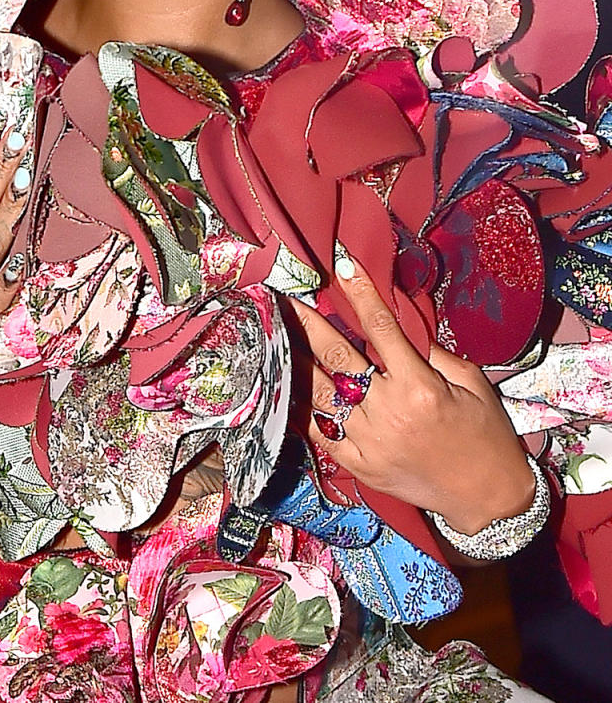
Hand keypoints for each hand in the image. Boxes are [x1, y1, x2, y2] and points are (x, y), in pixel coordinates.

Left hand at [295, 259, 533, 535]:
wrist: (488, 498)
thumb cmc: (486, 433)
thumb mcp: (472, 383)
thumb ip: (434, 352)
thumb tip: (398, 323)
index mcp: (420, 387)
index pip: (381, 328)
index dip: (361, 293)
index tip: (342, 265)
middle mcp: (388, 411)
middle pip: (337, 357)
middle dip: (308, 323)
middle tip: (284, 298)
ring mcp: (369, 441)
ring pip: (320, 392)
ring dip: (296, 361)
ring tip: (276, 336)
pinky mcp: (359, 464)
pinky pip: (320, 431)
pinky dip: (301, 407)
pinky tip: (285, 384)